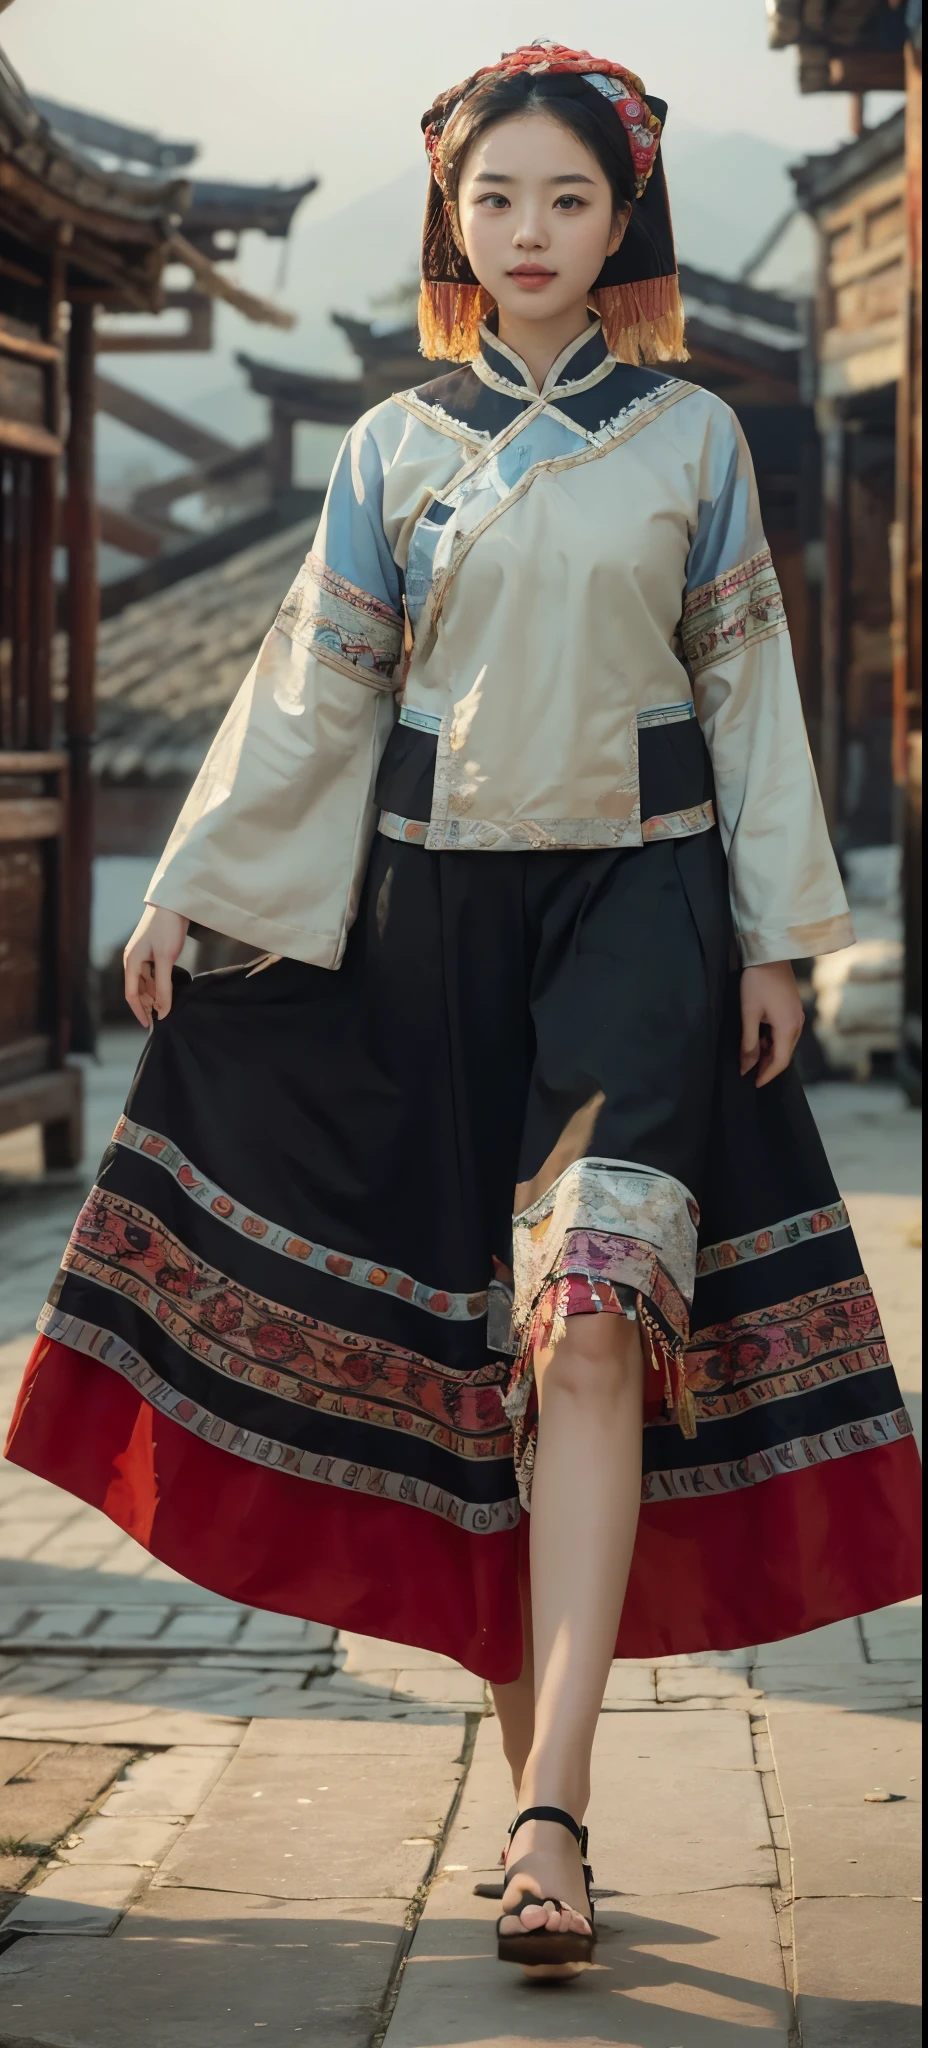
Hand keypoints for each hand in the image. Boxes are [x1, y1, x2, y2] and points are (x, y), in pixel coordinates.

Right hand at [123, 906, 188, 1027]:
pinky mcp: (151, 950)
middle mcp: (133, 960)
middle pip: (138, 990)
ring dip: (154, 995)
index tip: (150, 1025)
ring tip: (166, 1006)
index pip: (132, 995)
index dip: (140, 1011)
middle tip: (162, 1017)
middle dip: (148, 1005)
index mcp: (131, 962)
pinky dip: (159, 984)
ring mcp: (142, 955)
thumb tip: (162, 1011)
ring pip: (146, 982)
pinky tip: (168, 989)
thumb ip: (164, 987)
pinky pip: (152, 973)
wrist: (172, 902)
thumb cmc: (167, 928)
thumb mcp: (166, 960)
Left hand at [740, 961, 803, 1087]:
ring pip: (785, 1044)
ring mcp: (797, 1016)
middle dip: (768, 1066)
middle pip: (784, 1055)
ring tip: (751, 1056)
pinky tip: (760, 1038)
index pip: (779, 1062)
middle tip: (749, 1072)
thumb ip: (749, 1043)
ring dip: (769, 1053)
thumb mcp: (749, 1014)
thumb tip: (746, 1067)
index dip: (766, 1075)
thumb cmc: (757, 982)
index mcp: (788, 1028)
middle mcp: (797, 1024)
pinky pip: (786, 1033)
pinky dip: (773, 1041)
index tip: (753, 1084)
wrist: (770, 955)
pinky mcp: (793, 1009)